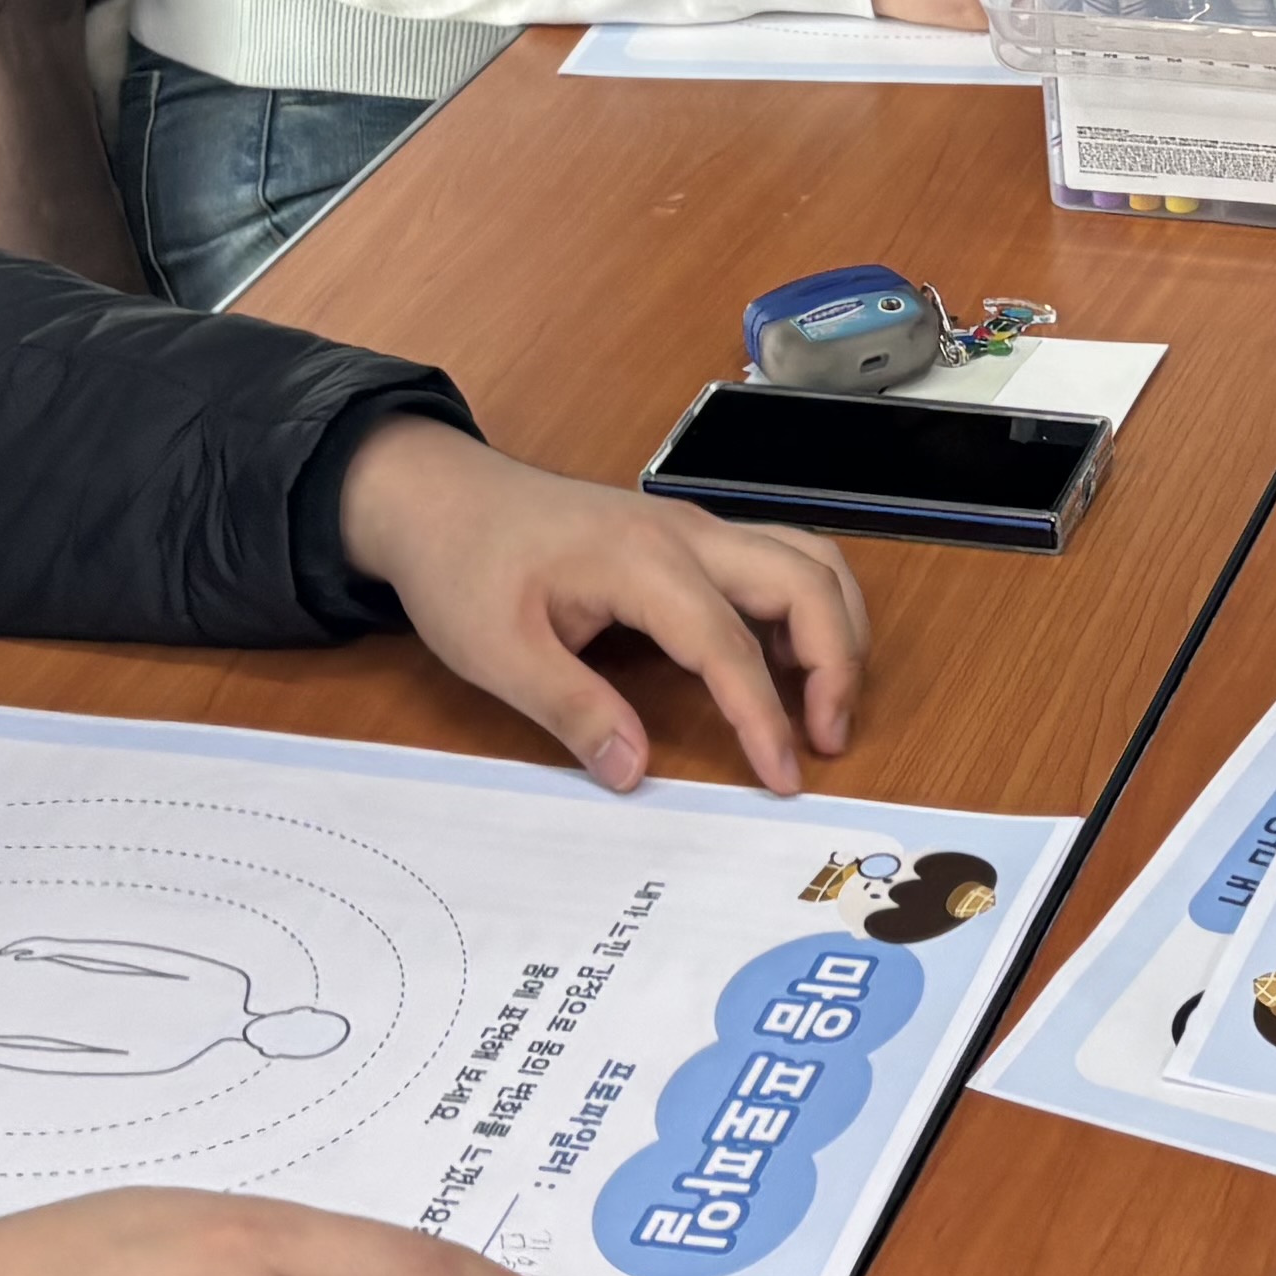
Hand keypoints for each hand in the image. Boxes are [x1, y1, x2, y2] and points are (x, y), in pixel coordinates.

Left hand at [336, 411, 864, 792]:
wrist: (438, 496)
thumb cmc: (461, 566)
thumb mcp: (496, 652)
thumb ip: (572, 711)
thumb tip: (634, 773)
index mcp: (641, 561)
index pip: (730, 644)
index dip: (764, 717)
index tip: (784, 779)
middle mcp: (686, 534)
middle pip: (804, 581)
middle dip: (837, 661)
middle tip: (828, 740)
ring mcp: (693, 529)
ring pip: (807, 559)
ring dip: (836, 627)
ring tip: (826, 705)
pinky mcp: (689, 538)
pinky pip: (779, 560)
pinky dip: (810, 608)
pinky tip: (790, 664)